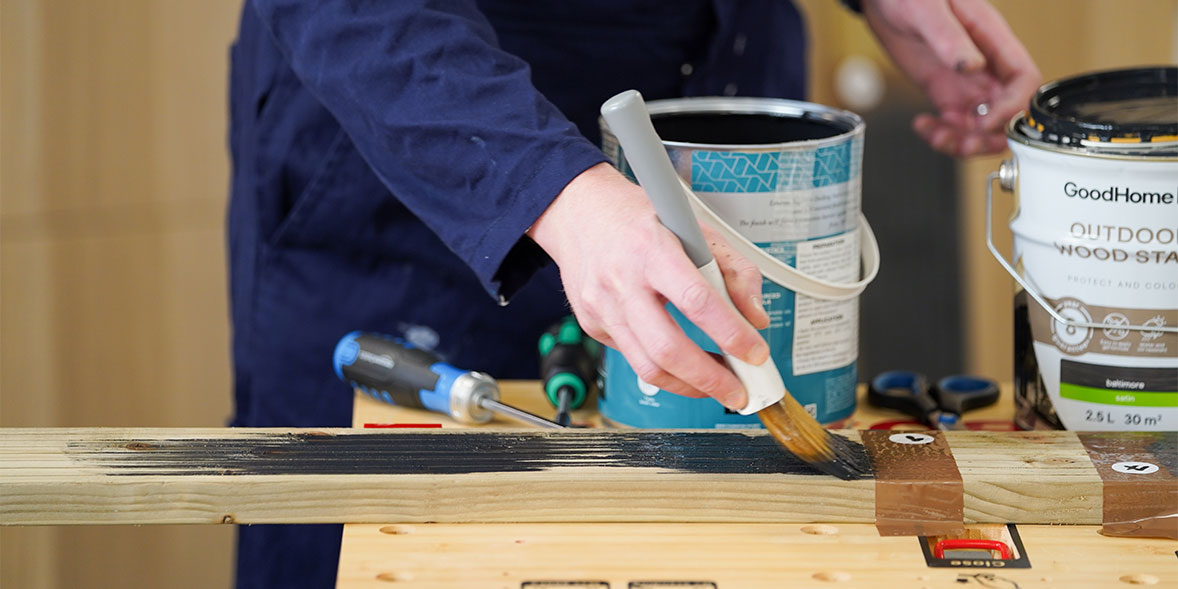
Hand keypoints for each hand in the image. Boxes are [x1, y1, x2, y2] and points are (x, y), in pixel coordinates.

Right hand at [528, 163, 770, 409]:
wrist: (581, 213)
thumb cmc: (639, 219)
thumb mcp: (696, 227)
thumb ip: (735, 270)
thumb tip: (756, 317)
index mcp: (652, 249)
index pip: (696, 300)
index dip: (731, 333)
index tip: (755, 353)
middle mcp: (622, 280)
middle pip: (667, 348)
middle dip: (710, 379)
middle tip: (738, 390)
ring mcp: (602, 307)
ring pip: (647, 367)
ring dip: (689, 385)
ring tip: (715, 384)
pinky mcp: (592, 325)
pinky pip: (632, 358)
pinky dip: (664, 369)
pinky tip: (682, 363)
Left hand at [863, 0, 1039, 155]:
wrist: (884, 0)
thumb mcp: (929, 10)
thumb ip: (950, 38)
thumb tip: (972, 65)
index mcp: (994, 40)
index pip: (1023, 81)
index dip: (1012, 108)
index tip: (985, 122)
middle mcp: (986, 66)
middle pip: (1007, 111)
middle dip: (990, 135)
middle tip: (964, 144)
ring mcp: (966, 82)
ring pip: (980, 124)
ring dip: (964, 140)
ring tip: (937, 137)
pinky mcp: (944, 92)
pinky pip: (953, 123)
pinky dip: (940, 133)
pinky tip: (922, 125)